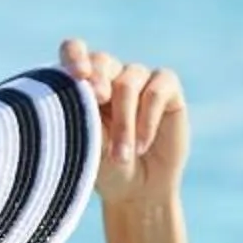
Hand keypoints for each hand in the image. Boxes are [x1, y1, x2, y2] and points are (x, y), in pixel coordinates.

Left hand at [59, 37, 188, 205]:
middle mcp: (111, 74)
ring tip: (122, 155)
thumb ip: (84, 112)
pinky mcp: (167, 88)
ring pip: (128, 83)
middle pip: (102, 61)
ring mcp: (140, 78)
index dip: (75, 56)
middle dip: (98, 82)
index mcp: (84, 82)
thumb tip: (83, 87)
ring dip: (123, 122)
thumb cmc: (105, 167)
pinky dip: (147, 120)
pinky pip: (156, 92)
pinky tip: (142, 145)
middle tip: (97, 101)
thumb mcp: (87, 141)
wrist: (138, 190)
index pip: (74, 51)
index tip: (78, 76)